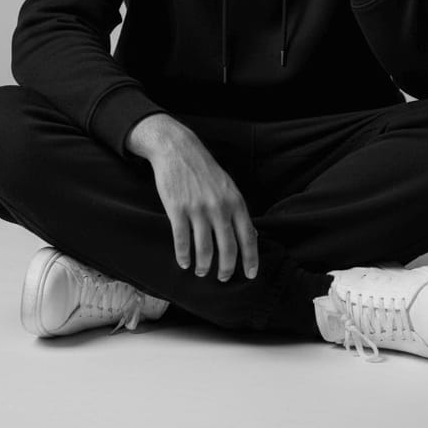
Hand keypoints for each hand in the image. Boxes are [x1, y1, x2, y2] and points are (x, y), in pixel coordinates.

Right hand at [129, 117, 258, 281]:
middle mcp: (219, 207)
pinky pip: (182, 240)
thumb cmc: (204, 170)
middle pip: (228, 247)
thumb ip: (237, 209)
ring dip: (204, 266)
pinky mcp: (177, 209)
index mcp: (235, 201)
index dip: (250, 259)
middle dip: (226, 269)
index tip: (250, 275)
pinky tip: (183, 262)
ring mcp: (198, 208)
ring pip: (204, 248)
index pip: (248, 236)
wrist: (178, 149)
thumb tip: (250, 235)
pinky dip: (183, 255)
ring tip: (202, 272)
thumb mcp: (228, 186)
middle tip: (222, 279)